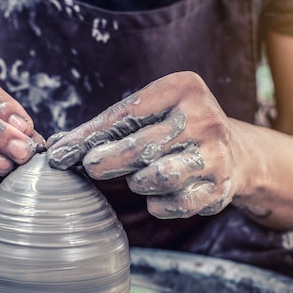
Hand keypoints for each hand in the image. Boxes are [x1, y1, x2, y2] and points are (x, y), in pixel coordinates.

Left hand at [47, 71, 246, 218]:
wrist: (236, 154)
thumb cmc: (174, 130)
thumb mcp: (148, 113)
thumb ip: (106, 127)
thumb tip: (55, 147)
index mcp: (183, 88)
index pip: (125, 114)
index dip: (87, 137)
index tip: (58, 154)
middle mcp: (205, 118)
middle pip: (140, 148)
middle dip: (106, 161)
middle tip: (90, 167)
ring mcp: (216, 155)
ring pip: (156, 178)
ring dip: (137, 181)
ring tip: (138, 176)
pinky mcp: (219, 188)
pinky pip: (172, 204)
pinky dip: (156, 203)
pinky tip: (157, 194)